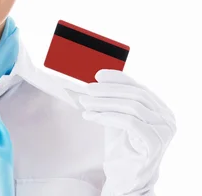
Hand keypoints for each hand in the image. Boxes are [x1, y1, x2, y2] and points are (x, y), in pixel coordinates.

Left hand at [78, 69, 175, 195]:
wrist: (127, 176)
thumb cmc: (122, 146)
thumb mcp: (117, 117)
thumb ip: (112, 100)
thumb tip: (95, 81)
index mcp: (161, 109)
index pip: (139, 88)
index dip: (118, 79)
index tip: (98, 75)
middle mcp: (167, 118)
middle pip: (136, 95)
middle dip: (108, 90)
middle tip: (86, 90)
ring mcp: (164, 131)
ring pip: (132, 106)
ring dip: (104, 102)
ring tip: (84, 103)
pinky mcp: (155, 142)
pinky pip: (129, 122)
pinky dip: (107, 116)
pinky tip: (91, 116)